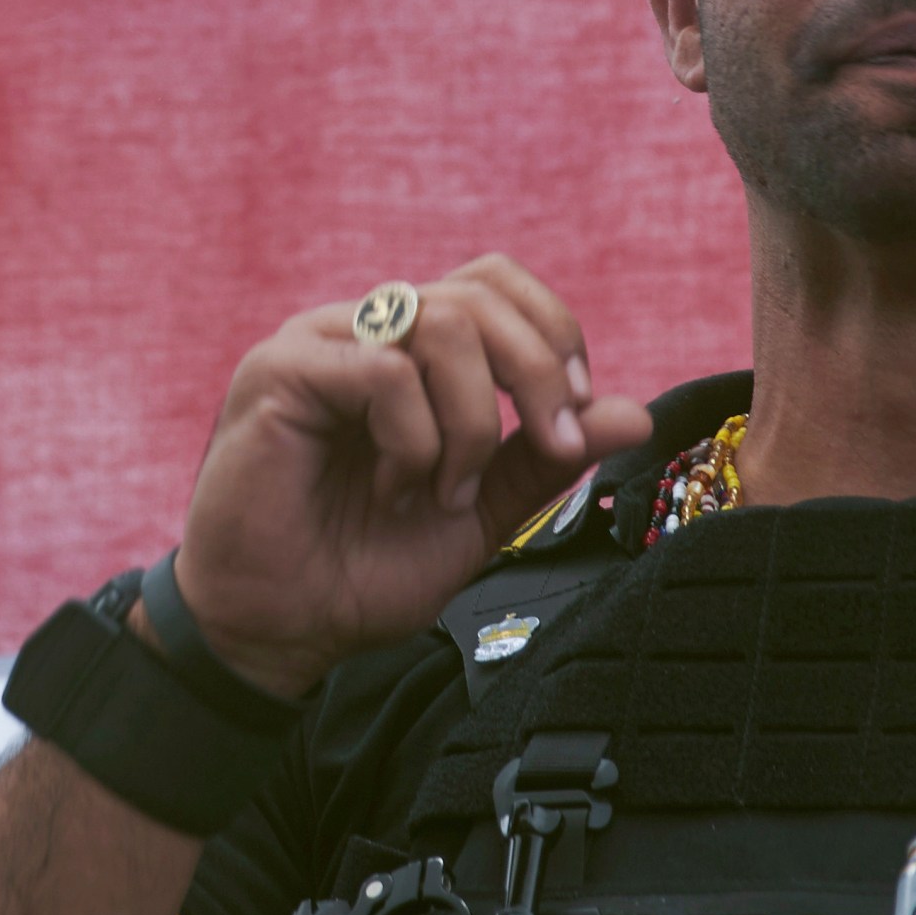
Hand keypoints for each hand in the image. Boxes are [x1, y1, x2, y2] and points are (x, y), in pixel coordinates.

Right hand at [163, 255, 652, 694]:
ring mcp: (320, 342)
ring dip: (471, 424)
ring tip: (446, 494)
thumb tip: (637, 414)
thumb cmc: (365, 568)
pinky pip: (385, 370)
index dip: (553, 336)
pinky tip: (396, 492)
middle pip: (481, 294)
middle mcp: (367, 329)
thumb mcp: (483, 510)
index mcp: (413, 349)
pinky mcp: (278, 371)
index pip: (498, 285)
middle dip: (538, 374)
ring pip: (442, 324)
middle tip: (551, 448)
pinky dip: (415, 440)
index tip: (574, 421)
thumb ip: (547, 457)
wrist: (281, 630)